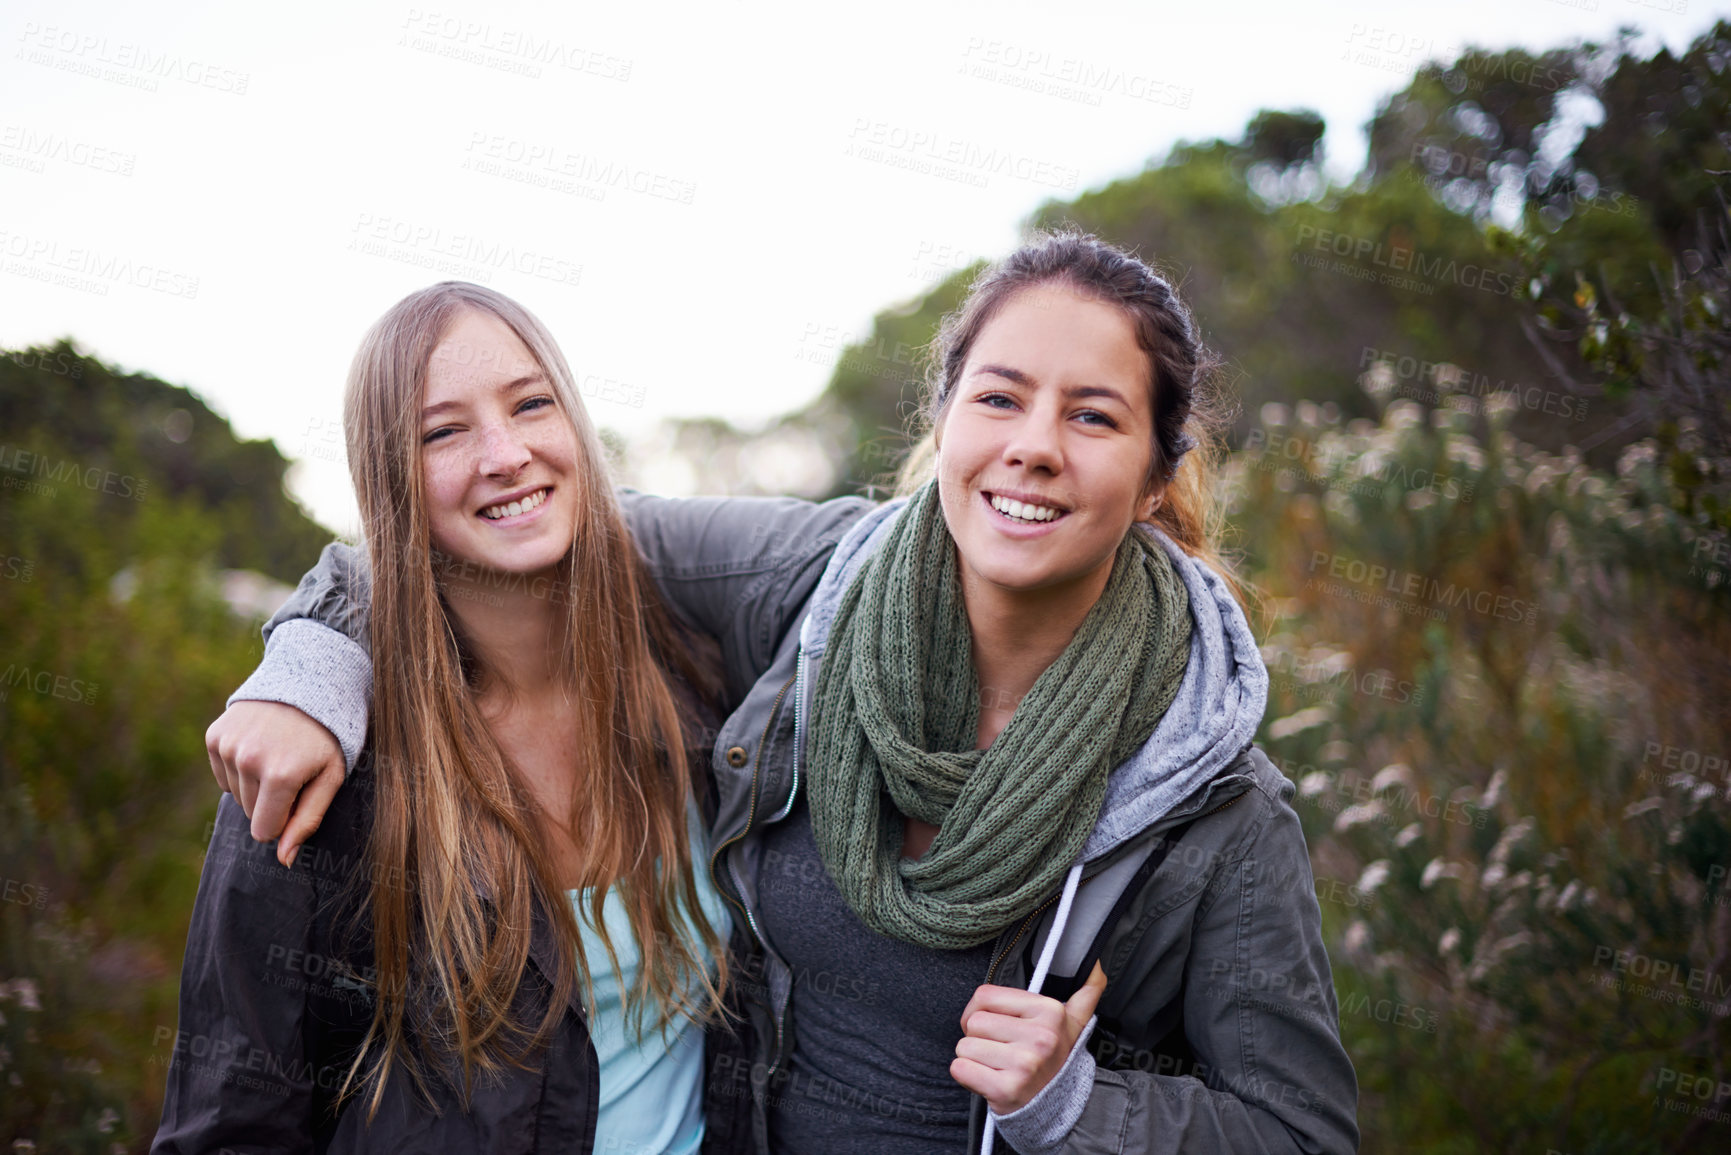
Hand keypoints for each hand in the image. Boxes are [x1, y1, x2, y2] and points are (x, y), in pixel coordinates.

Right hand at [205, 701, 344, 866]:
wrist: (309, 682)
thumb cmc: (328, 736)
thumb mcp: (331, 777)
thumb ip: (307, 820)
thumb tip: (284, 859)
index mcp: (281, 774)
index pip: (264, 831)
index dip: (283, 821)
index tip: (299, 798)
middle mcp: (248, 759)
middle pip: (250, 813)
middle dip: (271, 801)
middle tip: (293, 768)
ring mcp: (228, 745)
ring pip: (235, 794)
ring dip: (255, 783)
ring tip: (278, 753)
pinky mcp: (215, 735)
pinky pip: (222, 773)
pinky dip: (239, 767)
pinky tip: (260, 745)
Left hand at [951, 961, 1106, 1114]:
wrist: (1061, 1110)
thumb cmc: (1055, 1059)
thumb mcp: (1075, 1023)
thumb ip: (1087, 990)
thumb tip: (1096, 963)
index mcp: (1050, 1011)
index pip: (984, 995)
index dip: (980, 1010)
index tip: (997, 1025)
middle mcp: (1040, 1037)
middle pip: (973, 1022)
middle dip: (979, 1037)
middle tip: (1001, 1050)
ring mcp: (1024, 1064)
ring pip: (964, 1046)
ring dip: (973, 1058)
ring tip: (997, 1065)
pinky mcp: (1006, 1090)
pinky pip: (960, 1068)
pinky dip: (967, 1075)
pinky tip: (988, 1080)